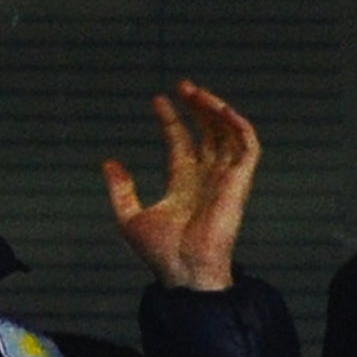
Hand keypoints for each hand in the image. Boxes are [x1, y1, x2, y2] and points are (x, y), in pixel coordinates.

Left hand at [102, 80, 259, 289]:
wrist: (185, 272)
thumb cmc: (160, 254)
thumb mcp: (129, 219)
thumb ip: (121, 190)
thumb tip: (109, 162)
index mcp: (183, 185)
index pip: (182, 143)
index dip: (172, 120)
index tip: (158, 99)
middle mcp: (207, 178)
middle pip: (208, 133)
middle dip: (197, 107)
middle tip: (183, 85)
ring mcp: (225, 178)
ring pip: (228, 133)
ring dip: (216, 109)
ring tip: (196, 92)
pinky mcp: (240, 181)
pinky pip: (248, 146)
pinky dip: (238, 124)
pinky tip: (220, 109)